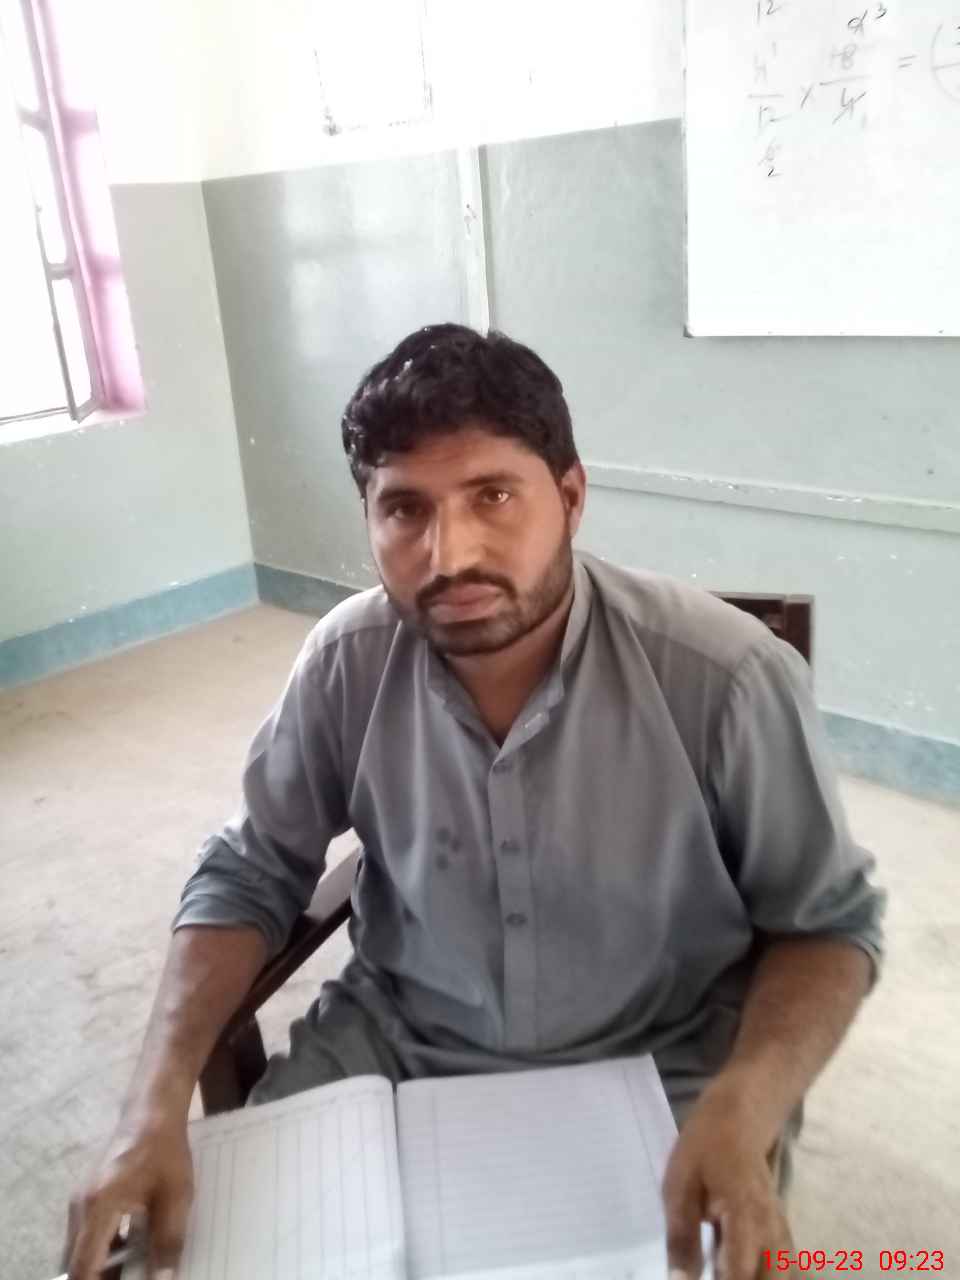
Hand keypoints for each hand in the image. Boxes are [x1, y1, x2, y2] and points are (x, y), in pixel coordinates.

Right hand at [64, 1110, 192, 1279]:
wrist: (152, 1111)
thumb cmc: (165, 1151)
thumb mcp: (176, 1197)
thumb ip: (168, 1242)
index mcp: (98, 1208)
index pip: (82, 1267)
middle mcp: (80, 1208)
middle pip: (76, 1262)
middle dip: (99, 1279)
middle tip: (132, 1279)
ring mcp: (81, 1202)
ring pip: (81, 1250)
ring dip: (102, 1267)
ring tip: (135, 1272)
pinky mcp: (89, 1198)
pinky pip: (88, 1235)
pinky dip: (104, 1250)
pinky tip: (132, 1253)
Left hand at [662, 1081, 794, 1279]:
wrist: (740, 1114)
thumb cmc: (705, 1146)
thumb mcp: (680, 1185)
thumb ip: (682, 1237)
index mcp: (745, 1218)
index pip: (740, 1275)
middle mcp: (771, 1230)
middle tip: (714, 1276)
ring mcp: (779, 1229)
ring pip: (780, 1275)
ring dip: (757, 1278)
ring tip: (722, 1271)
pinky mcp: (778, 1228)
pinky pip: (780, 1264)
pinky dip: (764, 1274)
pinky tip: (733, 1268)